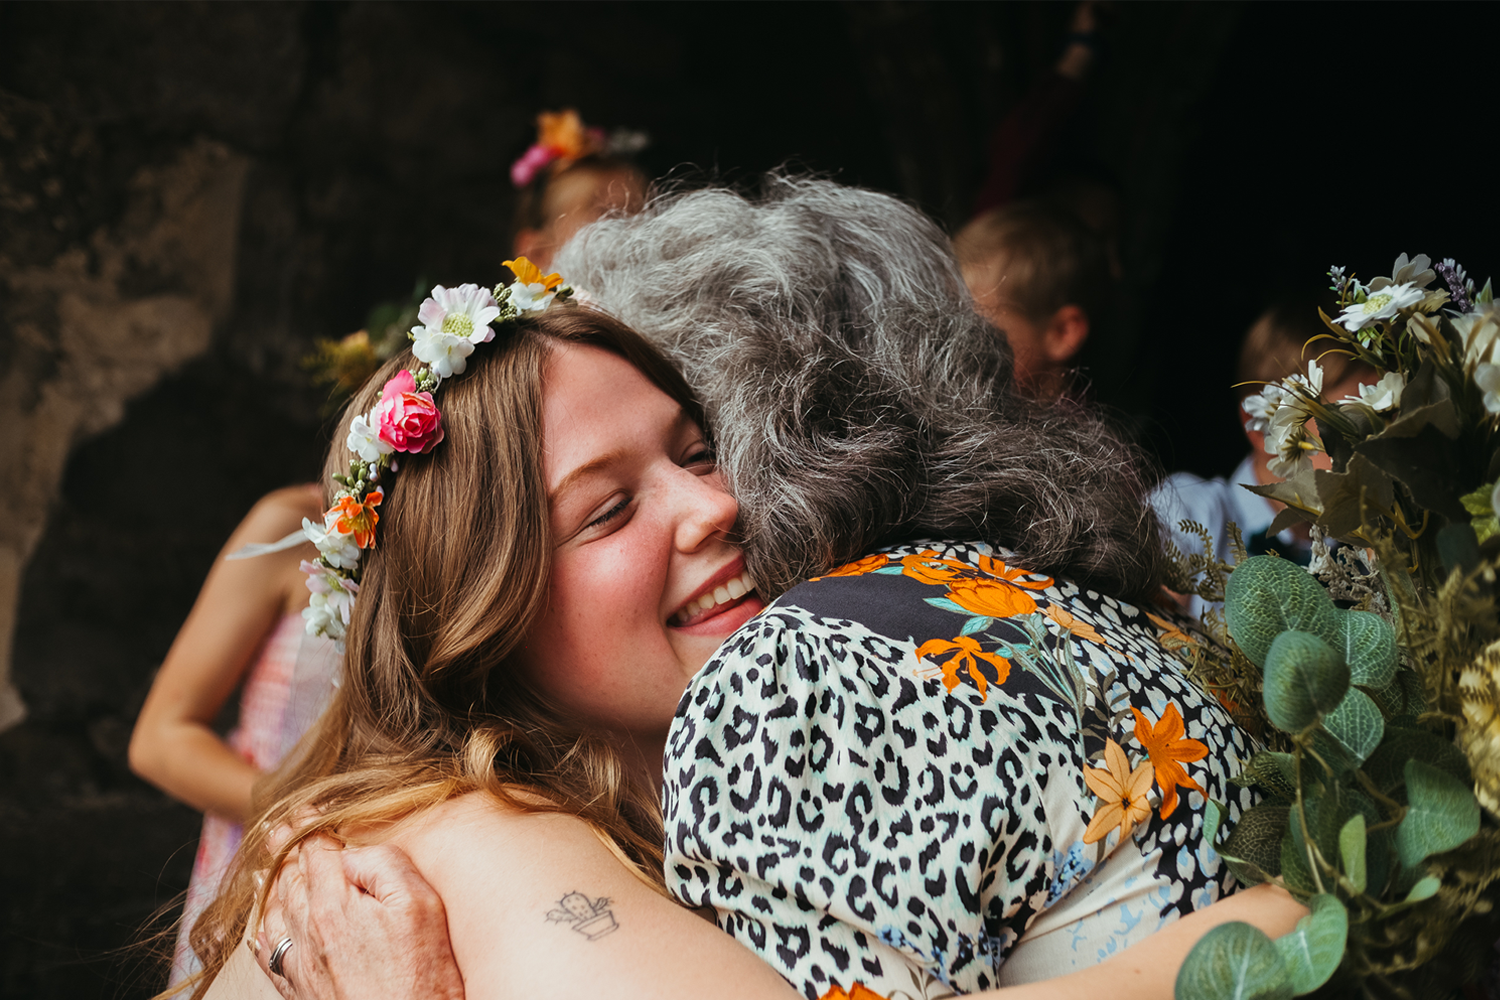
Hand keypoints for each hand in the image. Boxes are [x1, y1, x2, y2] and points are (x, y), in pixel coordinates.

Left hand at [255, 834, 464, 999]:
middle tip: (282, 829)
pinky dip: (265, 927)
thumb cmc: (424, 972)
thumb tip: (349, 854)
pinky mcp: (299, 988)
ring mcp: (299, 963)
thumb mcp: (419, 904)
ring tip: (273, 866)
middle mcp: (307, 932)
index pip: (315, 852)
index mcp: (334, 905)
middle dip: (287, 849)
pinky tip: (269, 922)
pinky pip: (269, 950)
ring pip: (274, 910)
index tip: (307, 812)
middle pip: (290, 877)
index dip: (311, 827)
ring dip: (273, 883)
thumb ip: (383, 864)